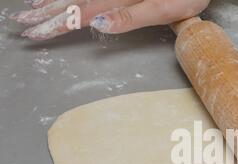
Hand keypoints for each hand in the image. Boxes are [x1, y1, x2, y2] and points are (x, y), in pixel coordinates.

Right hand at [10, 0, 209, 39]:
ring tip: (31, 9)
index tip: (34, 34)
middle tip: (21, 24)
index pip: (79, 13)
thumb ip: (130, 16)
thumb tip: (97, 23)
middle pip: (70, 0)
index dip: (56, 24)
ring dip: (51, 1)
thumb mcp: (163, 9)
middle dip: (46, 14)